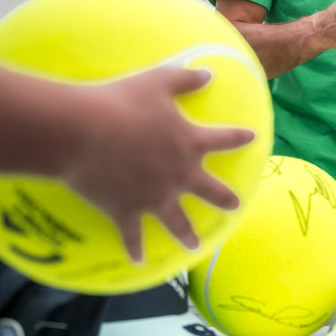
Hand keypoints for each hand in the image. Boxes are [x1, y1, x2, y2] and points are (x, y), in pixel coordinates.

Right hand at [63, 67, 254, 261]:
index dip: (239, 137)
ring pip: (178, 222)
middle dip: (226, 199)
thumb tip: (208, 73)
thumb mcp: (158, 81)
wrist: (82, 132)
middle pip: (211, 191)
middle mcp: (179, 175)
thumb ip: (185, 79)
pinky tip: (138, 261)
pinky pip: (133, 236)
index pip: (224, 139)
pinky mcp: (126, 212)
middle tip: (236, 206)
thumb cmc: (122, 101)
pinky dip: (135, 250)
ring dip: (187, 234)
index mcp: (190, 143)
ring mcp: (154, 197)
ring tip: (195, 245)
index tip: (253, 137)